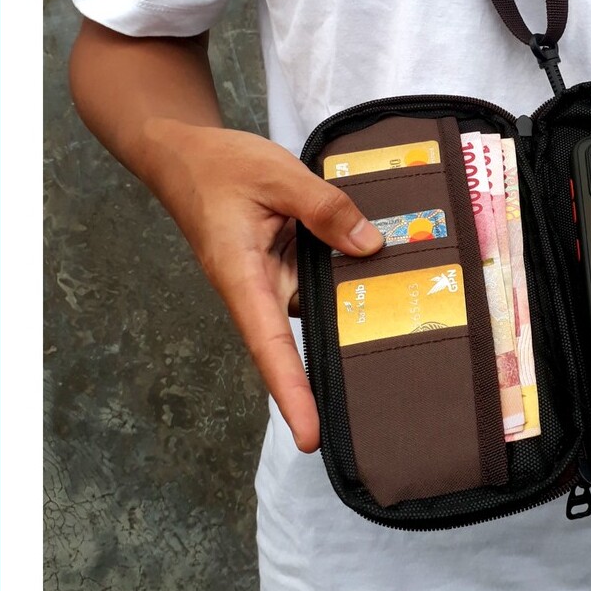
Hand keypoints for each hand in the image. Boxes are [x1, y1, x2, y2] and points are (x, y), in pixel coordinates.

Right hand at [144, 120, 382, 452]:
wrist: (186, 154)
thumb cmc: (220, 166)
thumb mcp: (278, 176)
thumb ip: (326, 208)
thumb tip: (370, 246)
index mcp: (241, 275)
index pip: (268, 344)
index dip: (290, 392)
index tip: (309, 436)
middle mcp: (255, 288)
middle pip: (295, 339)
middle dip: (330, 371)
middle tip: (380, 401)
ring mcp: (269, 278)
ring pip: (313, 304)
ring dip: (348, 314)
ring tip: (404, 324)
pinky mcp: (280, 264)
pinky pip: (315, 279)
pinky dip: (344, 277)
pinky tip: (385, 270)